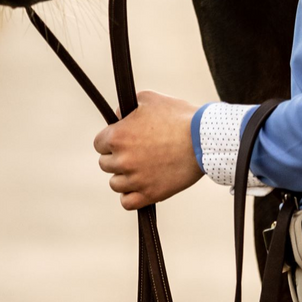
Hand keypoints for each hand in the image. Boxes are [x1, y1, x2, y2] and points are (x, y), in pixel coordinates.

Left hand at [93, 90, 203, 209]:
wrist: (203, 139)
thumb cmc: (178, 116)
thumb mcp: (149, 99)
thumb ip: (126, 108)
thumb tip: (117, 118)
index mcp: (119, 136)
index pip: (98, 143)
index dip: (109, 139)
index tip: (121, 138)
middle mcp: (123, 159)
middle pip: (105, 164)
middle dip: (117, 156)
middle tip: (135, 151)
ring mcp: (136, 179)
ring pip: (115, 183)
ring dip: (124, 176)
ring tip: (140, 167)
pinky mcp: (150, 194)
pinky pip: (127, 202)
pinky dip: (130, 195)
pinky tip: (140, 184)